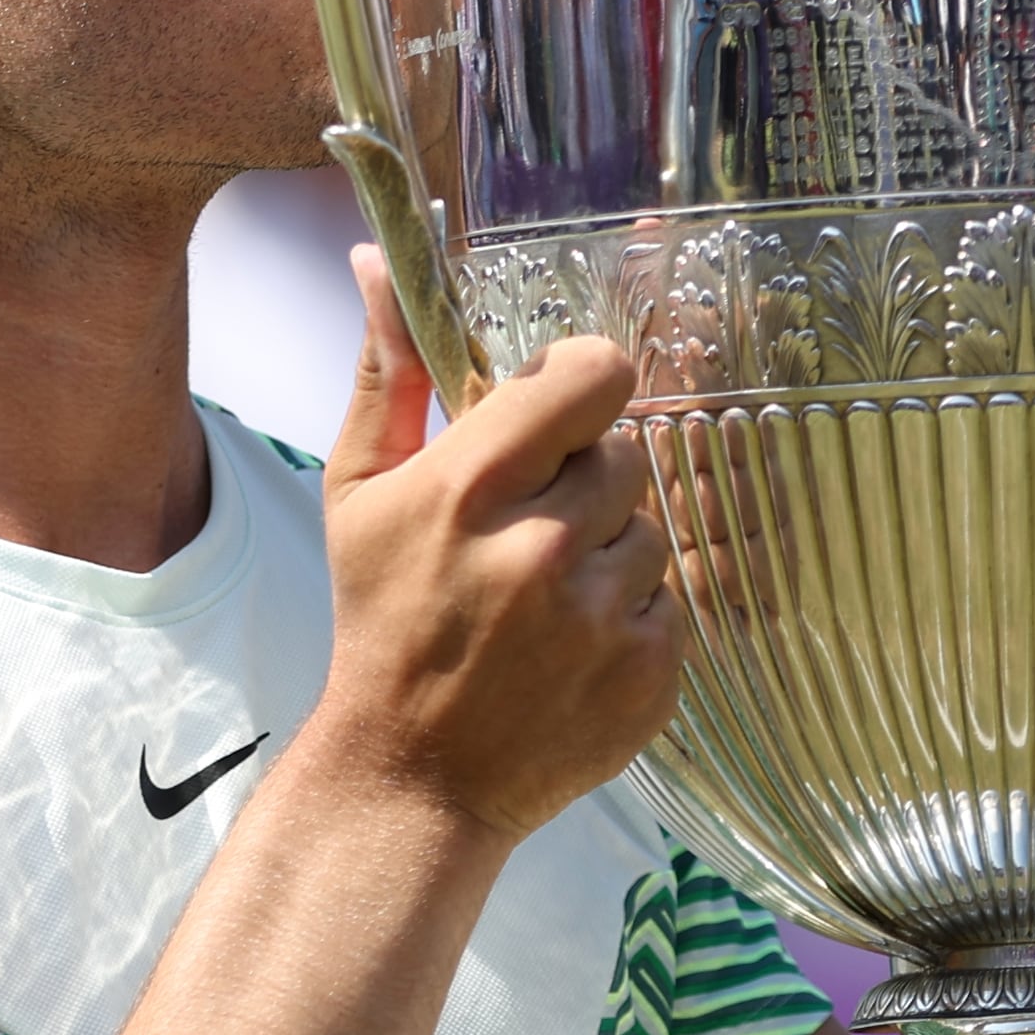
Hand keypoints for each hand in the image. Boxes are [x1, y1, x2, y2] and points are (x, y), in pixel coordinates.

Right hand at [304, 249, 686, 845]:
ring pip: (653, 531)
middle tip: (532, 529)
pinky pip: (673, 604)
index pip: (595, 375)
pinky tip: (573, 647)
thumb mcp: (360, 490)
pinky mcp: (650, 677)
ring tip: (547, 598)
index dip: (582, 386)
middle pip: (627, 453)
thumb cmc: (382, 618)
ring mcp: (603, 618)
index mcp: (473, 485)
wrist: (411, 774)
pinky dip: (632, 620)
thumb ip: (388, 369)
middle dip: (586, 481)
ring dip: (611, 553)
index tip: (558, 415)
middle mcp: (543, 546)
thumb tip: (378, 260)